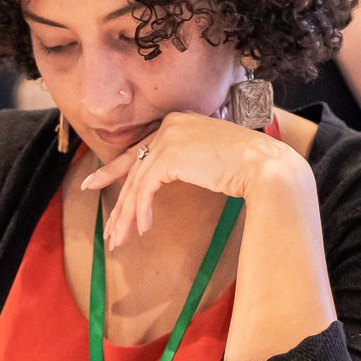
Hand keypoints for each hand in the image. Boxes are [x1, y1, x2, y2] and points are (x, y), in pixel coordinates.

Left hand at [80, 111, 305, 248]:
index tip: (94, 183)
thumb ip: (186, 161)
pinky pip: (146, 188)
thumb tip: (166, 178)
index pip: (139, 149)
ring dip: (126, 215)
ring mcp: (168, 138)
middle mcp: (170, 125)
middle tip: (108, 228)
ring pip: (136, 182)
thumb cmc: (249, 167)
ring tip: (119, 239)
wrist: (266, 167)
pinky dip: (141, 211)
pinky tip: (143, 229)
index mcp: (179, 121)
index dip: (115, 170)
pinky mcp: (169, 156)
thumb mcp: (210, 159)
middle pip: (134, 168)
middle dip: (119, 202)